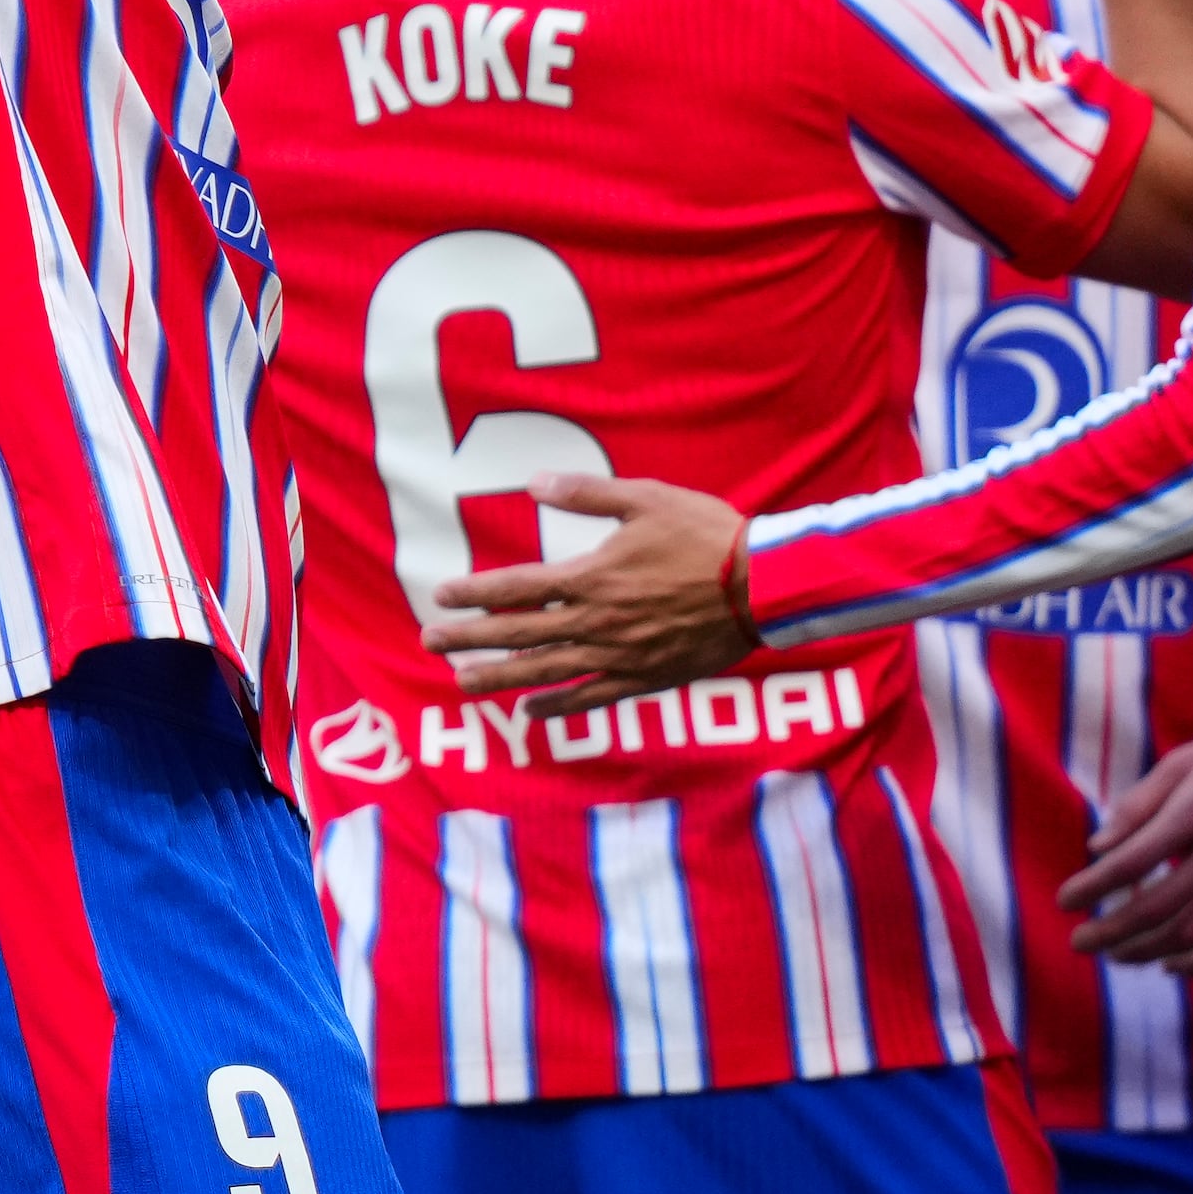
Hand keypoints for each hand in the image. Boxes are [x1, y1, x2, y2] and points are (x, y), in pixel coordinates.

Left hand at [423, 480, 760, 715]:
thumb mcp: (645, 498)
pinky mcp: (646, 677)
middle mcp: (598, 621)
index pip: (517, 589)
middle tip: (429, 644)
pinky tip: (531, 711)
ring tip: (463, 685)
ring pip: (547, 672)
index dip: (474, 595)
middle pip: (520, 634)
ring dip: (501, 679)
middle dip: (470, 640)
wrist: (762, 586)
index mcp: (593, 576)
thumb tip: (534, 482)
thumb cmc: (705, 534)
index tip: (439, 598)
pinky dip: (559, 706)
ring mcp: (620, 655)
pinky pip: (592, 697)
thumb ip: (586, 494)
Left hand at [1057, 702, 1192, 972]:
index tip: (1065, 901)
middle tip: (1079, 943)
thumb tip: (1098, 847)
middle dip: (1111, 931)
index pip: (1133, 862)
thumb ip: (1139, 805)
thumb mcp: (1185, 762)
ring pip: (1192, 933)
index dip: (1094, 886)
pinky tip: (1170, 966)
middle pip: (1157, 907)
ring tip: (1116, 955)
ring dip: (1147, 950)